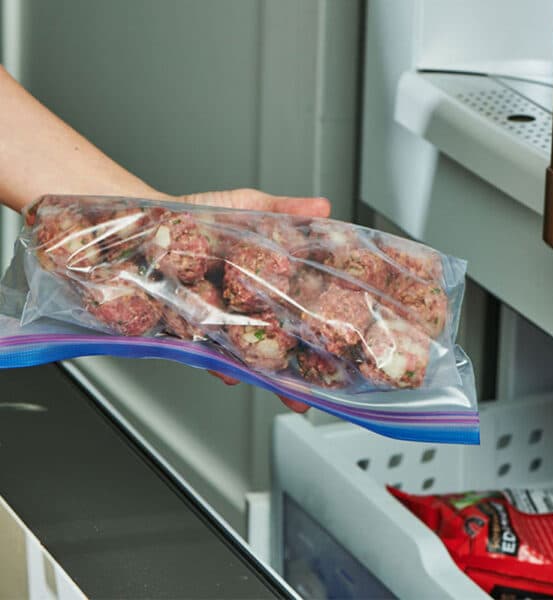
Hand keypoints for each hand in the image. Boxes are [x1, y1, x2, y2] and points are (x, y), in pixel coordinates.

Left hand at [172, 188, 330, 413]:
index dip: (318, 333)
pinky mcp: (183, 327)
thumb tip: (324, 208)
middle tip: (312, 390)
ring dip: (262, 374)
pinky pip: (201, 350)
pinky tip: (229, 371)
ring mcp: (214, 320)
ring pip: (242, 354)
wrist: (146, 219)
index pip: (296, 313)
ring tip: (281, 389)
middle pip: (272, 343)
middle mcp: (240, 308)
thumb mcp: (247, 206)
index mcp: (261, 284)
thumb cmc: (195, 213)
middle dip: (294, 371)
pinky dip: (217, 363)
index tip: (341, 352)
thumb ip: (285, 210)